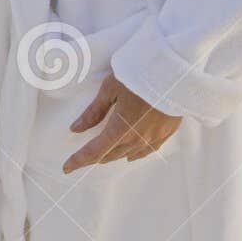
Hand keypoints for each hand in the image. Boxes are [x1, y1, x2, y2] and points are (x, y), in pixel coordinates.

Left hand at [63, 73, 180, 171]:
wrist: (174, 72)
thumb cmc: (139, 74)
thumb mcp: (110, 88)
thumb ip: (94, 111)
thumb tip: (76, 129)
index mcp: (119, 129)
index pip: (94, 151)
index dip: (78, 161)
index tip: (67, 168)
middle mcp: (136, 139)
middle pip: (111, 154)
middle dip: (95, 157)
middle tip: (83, 158)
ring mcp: (153, 138)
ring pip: (129, 154)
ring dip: (114, 155)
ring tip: (104, 156)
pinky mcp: (167, 133)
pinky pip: (147, 150)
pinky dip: (135, 154)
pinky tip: (132, 154)